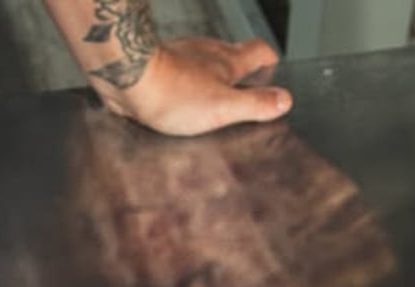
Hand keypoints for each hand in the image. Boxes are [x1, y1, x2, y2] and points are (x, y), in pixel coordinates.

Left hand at [99, 37, 291, 136]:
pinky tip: (181, 101)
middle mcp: (207, 52)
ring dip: (211, 78)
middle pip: (232, 55)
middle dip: (240, 72)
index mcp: (227, 61)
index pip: (259, 50)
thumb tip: (284, 101)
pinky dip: (186, 84)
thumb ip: (255, 105)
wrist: (130, 80)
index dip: (269, 59)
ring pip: (205, 62)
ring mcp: (183, 56)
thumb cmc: (174, 93)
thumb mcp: (224, 107)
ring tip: (212, 99)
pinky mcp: (160, 66)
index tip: (272, 68)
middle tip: (243, 90)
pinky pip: (180, 73)